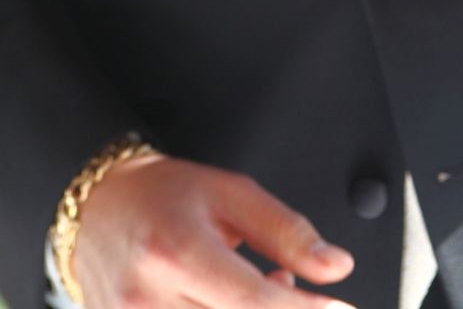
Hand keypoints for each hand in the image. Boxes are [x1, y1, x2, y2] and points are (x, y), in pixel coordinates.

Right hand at [74, 153, 356, 308]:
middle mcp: (150, 299)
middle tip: (292, 288)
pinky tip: (230, 306)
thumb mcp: (232, 193)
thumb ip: (287, 231)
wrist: (98, 209)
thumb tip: (336, 267)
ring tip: (260, 291)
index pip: (252, 302)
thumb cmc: (163, 195)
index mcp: (178, 251)